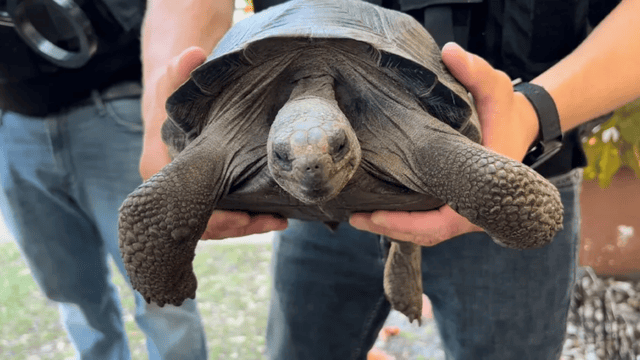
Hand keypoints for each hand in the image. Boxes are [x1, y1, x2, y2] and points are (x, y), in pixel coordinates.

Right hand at [140, 47, 287, 239]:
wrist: (166, 103)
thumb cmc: (168, 95)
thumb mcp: (171, 80)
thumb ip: (179, 70)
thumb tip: (193, 53)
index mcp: (157, 171)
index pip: (184, 208)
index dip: (214, 218)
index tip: (243, 218)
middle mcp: (169, 190)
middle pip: (203, 223)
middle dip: (238, 227)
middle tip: (272, 221)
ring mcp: (186, 196)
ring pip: (215, 224)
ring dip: (247, 226)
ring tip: (279, 221)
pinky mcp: (202, 195)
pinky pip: (222, 215)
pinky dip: (246, 218)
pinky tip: (273, 215)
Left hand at [350, 43, 539, 246]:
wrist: (518, 128)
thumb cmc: (506, 114)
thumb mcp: (496, 90)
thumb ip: (477, 72)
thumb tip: (450, 52)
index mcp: (483, 194)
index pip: (443, 222)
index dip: (408, 224)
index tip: (376, 217)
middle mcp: (474, 210)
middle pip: (428, 234)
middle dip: (391, 229)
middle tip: (356, 218)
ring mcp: (463, 211)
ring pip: (425, 231)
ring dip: (392, 228)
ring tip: (357, 216)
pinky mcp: (453, 205)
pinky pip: (426, 221)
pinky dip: (401, 219)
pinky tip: (374, 210)